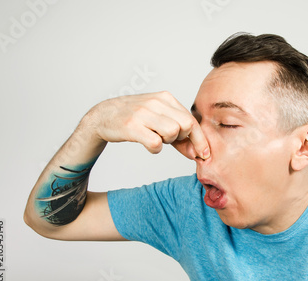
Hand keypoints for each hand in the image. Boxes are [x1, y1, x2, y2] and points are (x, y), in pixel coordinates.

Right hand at [87, 91, 209, 159]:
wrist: (103, 115)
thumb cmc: (135, 119)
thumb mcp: (159, 119)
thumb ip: (178, 133)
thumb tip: (198, 153)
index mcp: (165, 98)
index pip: (192, 119)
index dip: (200, 139)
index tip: (204, 154)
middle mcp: (155, 102)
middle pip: (187, 125)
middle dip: (185, 139)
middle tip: (172, 142)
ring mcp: (143, 113)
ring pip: (173, 132)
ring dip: (168, 142)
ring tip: (156, 138)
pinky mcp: (131, 126)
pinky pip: (155, 143)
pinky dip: (155, 148)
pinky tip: (148, 144)